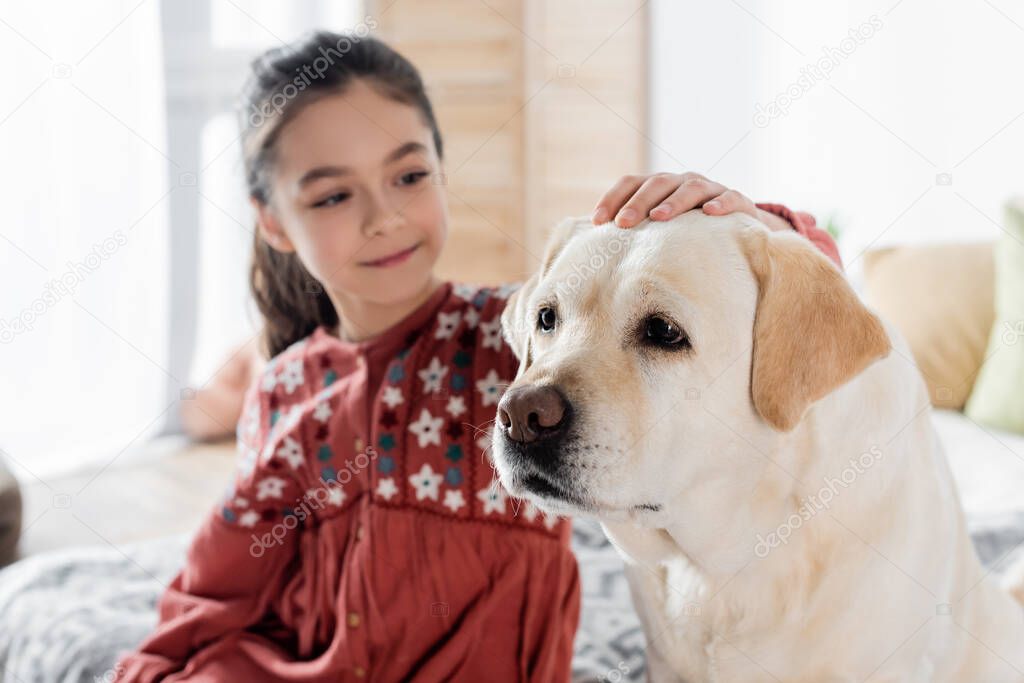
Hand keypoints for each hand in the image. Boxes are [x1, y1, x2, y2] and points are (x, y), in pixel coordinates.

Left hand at [591, 172, 789, 230]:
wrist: (740, 230)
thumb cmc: (690, 233)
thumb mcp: (662, 231)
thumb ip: (636, 234)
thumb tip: (596, 252)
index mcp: (660, 187)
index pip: (631, 183)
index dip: (612, 198)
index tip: (596, 221)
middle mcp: (682, 182)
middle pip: (657, 184)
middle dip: (638, 203)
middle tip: (623, 223)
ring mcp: (711, 189)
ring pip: (691, 188)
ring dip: (673, 202)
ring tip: (659, 217)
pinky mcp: (739, 202)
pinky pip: (731, 197)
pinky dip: (721, 203)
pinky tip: (711, 212)